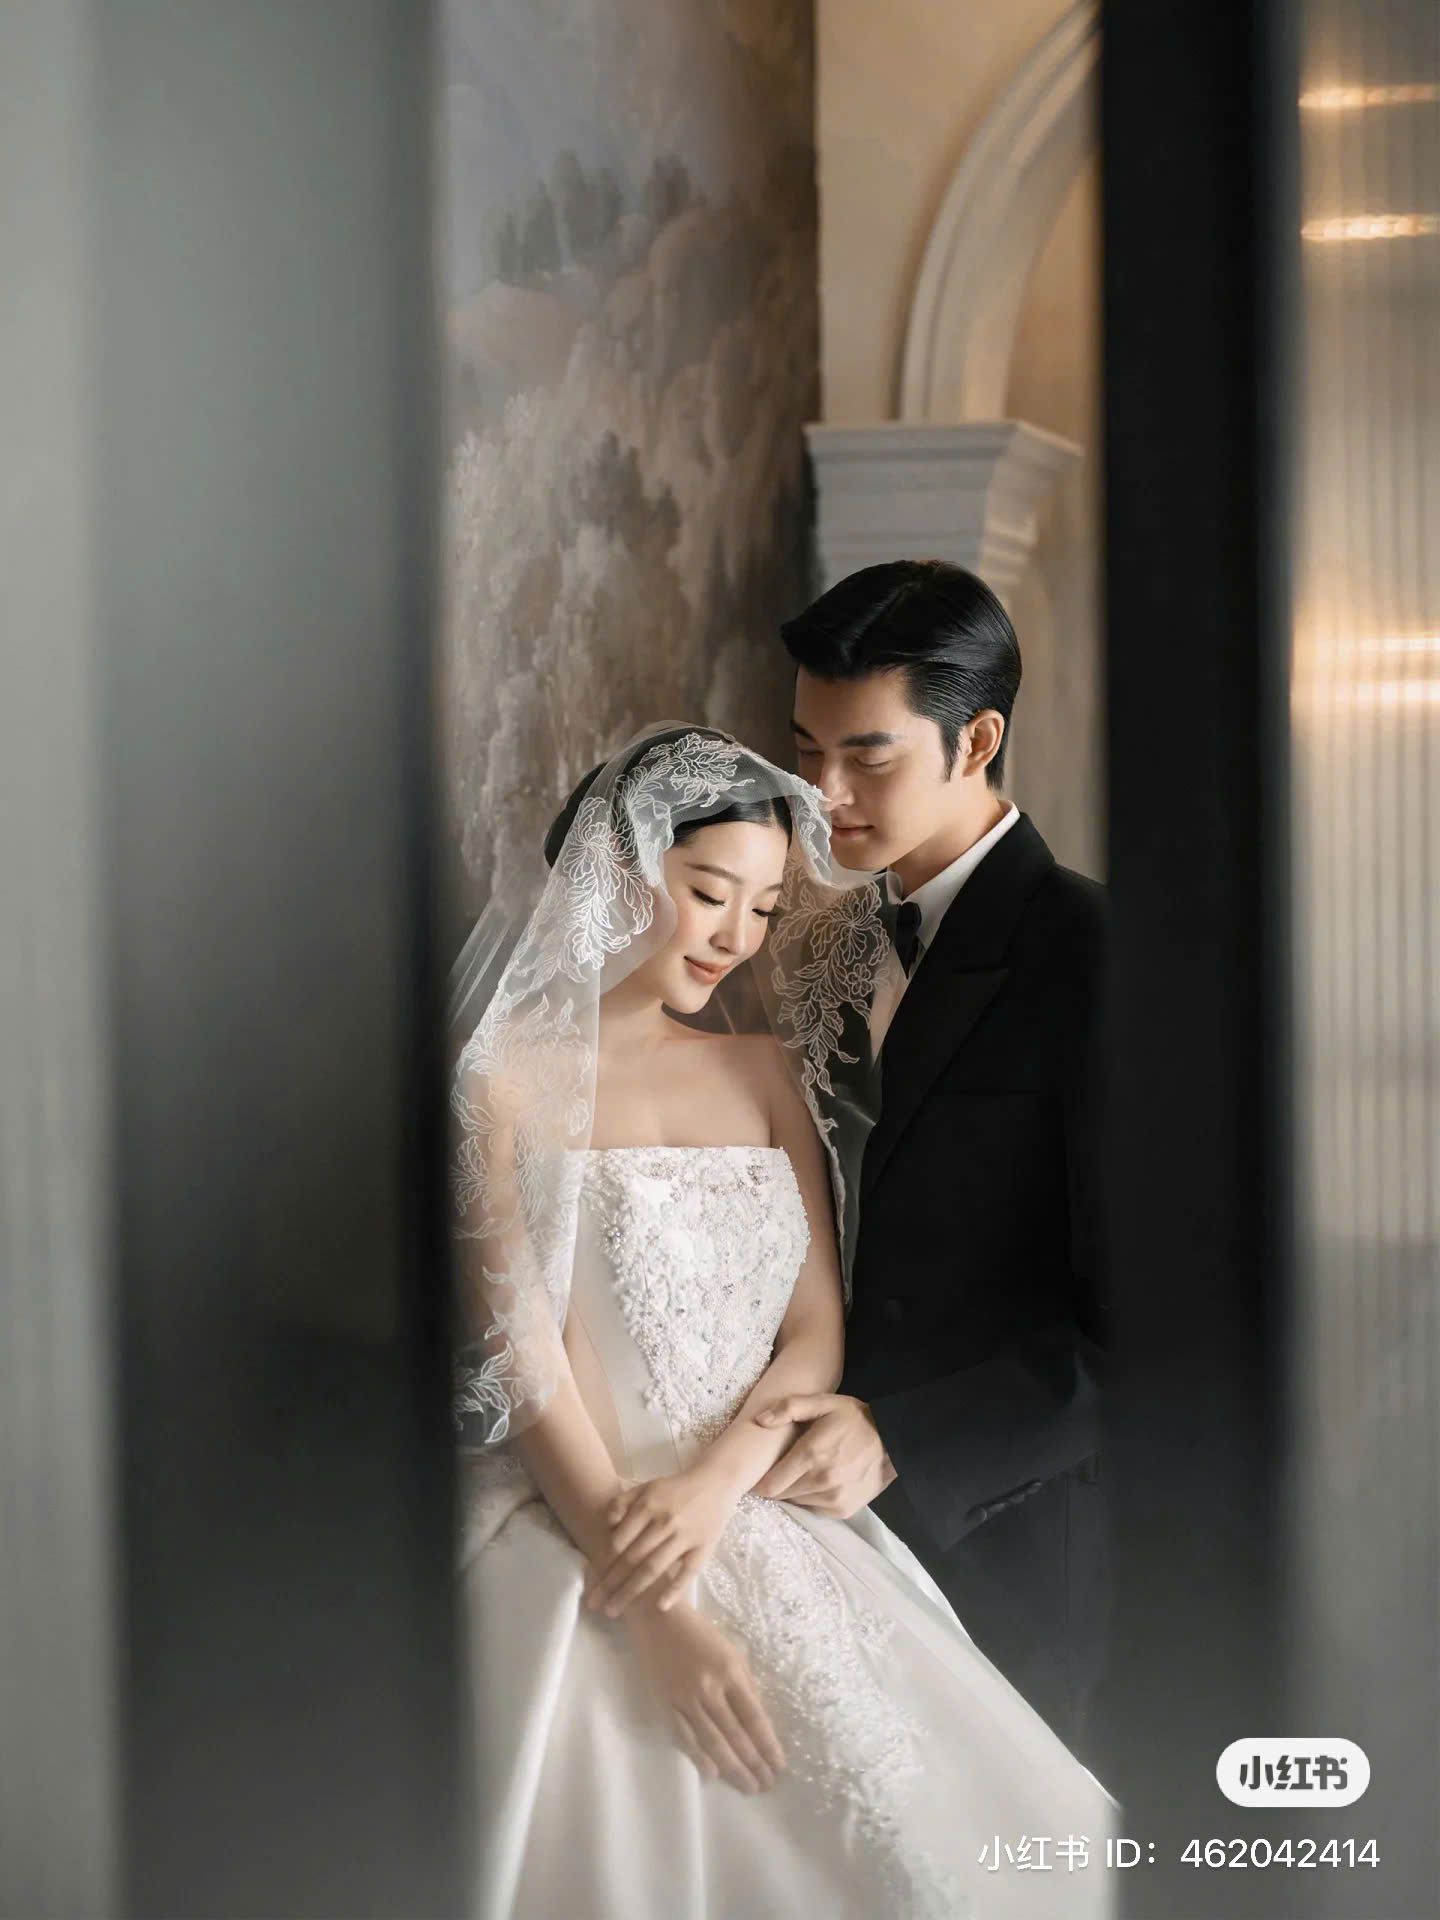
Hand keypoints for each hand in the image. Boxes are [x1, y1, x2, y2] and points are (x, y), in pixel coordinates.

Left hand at [583, 1464, 738, 1617]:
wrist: (716, 1483)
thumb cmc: (674, 1490)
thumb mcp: (646, 1487)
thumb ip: (622, 1502)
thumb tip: (607, 1525)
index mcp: (648, 1505)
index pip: (620, 1540)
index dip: (604, 1562)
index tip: (592, 1581)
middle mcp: (664, 1521)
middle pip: (632, 1558)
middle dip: (610, 1584)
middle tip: (595, 1604)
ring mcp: (685, 1536)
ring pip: (653, 1568)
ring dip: (631, 1592)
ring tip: (613, 1611)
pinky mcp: (703, 1547)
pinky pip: (688, 1572)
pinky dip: (674, 1590)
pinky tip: (660, 1607)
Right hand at [622, 1601, 785, 1793]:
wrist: (658, 1618)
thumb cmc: (700, 1634)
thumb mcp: (731, 1651)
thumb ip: (745, 1685)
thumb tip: (758, 1721)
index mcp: (730, 1671)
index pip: (754, 1717)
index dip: (768, 1745)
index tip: (779, 1766)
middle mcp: (709, 1687)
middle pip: (735, 1734)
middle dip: (753, 1763)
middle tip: (766, 1785)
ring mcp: (685, 1698)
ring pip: (712, 1741)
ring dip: (732, 1768)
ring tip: (747, 1786)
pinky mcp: (664, 1704)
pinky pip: (683, 1737)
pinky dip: (698, 1757)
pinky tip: (711, 1775)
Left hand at [751, 1393, 896, 1516]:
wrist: (893, 1440)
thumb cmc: (853, 1418)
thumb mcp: (822, 1402)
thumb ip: (789, 1408)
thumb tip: (759, 1420)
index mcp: (810, 1455)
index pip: (770, 1485)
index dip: (761, 1482)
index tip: (761, 1473)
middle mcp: (821, 1481)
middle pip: (782, 1495)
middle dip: (779, 1483)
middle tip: (785, 1468)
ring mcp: (834, 1499)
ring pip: (798, 1502)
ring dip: (796, 1491)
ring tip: (806, 1472)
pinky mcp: (843, 1510)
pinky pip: (815, 1509)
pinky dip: (813, 1498)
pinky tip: (821, 1481)